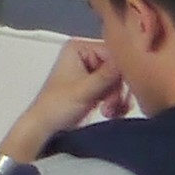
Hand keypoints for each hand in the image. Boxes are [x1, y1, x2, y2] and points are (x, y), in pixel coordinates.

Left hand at [5, 36, 119, 157]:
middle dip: (117, 89)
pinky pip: (117, 90)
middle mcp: (86, 55)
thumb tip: (127, 62)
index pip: (114, 53)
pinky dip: (116, 102)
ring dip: (117, 98)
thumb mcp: (85, 90)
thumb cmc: (56, 106)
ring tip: (107, 110)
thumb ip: (107, 75)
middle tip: (109, 104)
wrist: (47, 126)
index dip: (121, 72)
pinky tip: (110, 112)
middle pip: (119, 68)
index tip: (121, 89)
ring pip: (120, 81)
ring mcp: (91, 70)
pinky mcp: (96, 85)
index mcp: (78, 48)